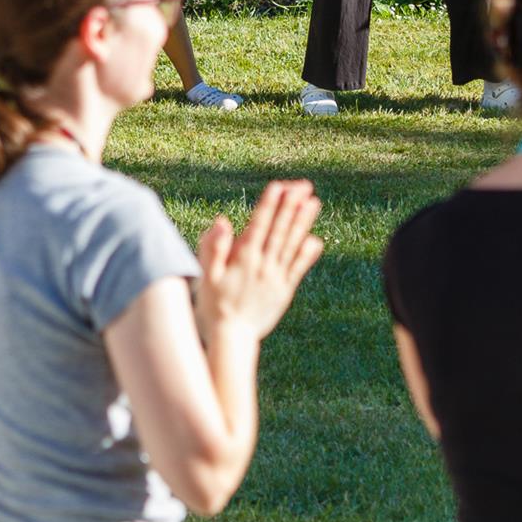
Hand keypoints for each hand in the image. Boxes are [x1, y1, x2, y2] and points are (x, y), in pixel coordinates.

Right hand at [194, 180, 324, 344]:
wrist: (231, 336)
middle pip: (279, 230)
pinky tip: (315, 239)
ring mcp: (276, 277)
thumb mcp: (206, 275)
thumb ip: (213, 248)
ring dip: (303, 222)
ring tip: (313, 202)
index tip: (279, 186)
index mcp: (244, 258)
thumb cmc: (214, 303)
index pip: (259, 225)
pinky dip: (307, 253)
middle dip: (291, 206)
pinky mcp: (284, 290)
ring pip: (291, 244)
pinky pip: (298, 268)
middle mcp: (263, 265)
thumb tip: (221, 222)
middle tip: (303, 185)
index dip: (270, 205)